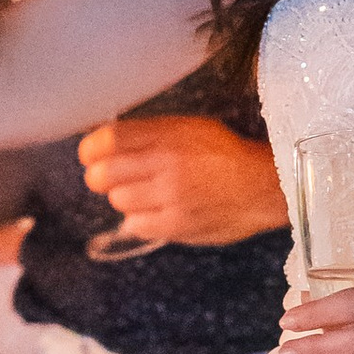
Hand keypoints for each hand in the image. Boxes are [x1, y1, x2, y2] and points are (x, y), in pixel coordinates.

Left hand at [77, 118, 287, 248]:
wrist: (263, 186)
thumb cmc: (225, 154)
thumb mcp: (189, 128)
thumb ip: (150, 134)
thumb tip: (106, 142)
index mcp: (167, 134)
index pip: (108, 139)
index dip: (90, 149)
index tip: (91, 154)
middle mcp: (165, 163)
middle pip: (103, 174)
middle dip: (101, 176)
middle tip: (112, 178)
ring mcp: (170, 196)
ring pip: (118, 201)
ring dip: (125, 198)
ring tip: (146, 194)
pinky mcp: (176, 225)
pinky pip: (135, 225)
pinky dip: (140, 219)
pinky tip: (157, 211)